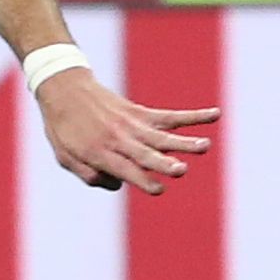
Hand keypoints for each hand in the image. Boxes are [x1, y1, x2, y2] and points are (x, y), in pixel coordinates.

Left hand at [35, 69, 217, 194]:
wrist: (64, 89)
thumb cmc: (63, 129)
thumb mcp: (65, 157)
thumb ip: (89, 174)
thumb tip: (117, 185)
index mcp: (98, 152)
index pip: (124, 169)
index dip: (141, 180)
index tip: (158, 189)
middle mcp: (118, 139)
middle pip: (144, 153)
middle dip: (163, 163)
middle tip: (181, 170)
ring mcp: (131, 124)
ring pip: (162, 135)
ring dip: (184, 141)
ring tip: (205, 146)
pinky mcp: (141, 112)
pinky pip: (169, 116)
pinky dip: (193, 116)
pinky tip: (215, 115)